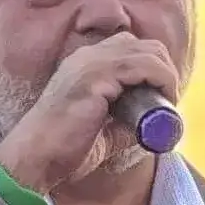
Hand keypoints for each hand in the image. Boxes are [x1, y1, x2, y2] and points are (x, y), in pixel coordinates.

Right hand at [0, 32, 181, 203]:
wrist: (36, 158)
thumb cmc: (63, 150)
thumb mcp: (102, 132)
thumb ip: (125, 123)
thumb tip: (152, 126)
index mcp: (84, 65)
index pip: (131, 49)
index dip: (153, 70)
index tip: (162, 98)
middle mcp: (88, 56)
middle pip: (145, 46)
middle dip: (164, 70)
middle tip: (168, 100)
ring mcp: (92, 62)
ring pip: (150, 52)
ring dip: (167, 76)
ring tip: (168, 102)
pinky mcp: (98, 74)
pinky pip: (146, 65)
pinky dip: (163, 79)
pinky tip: (165, 99)